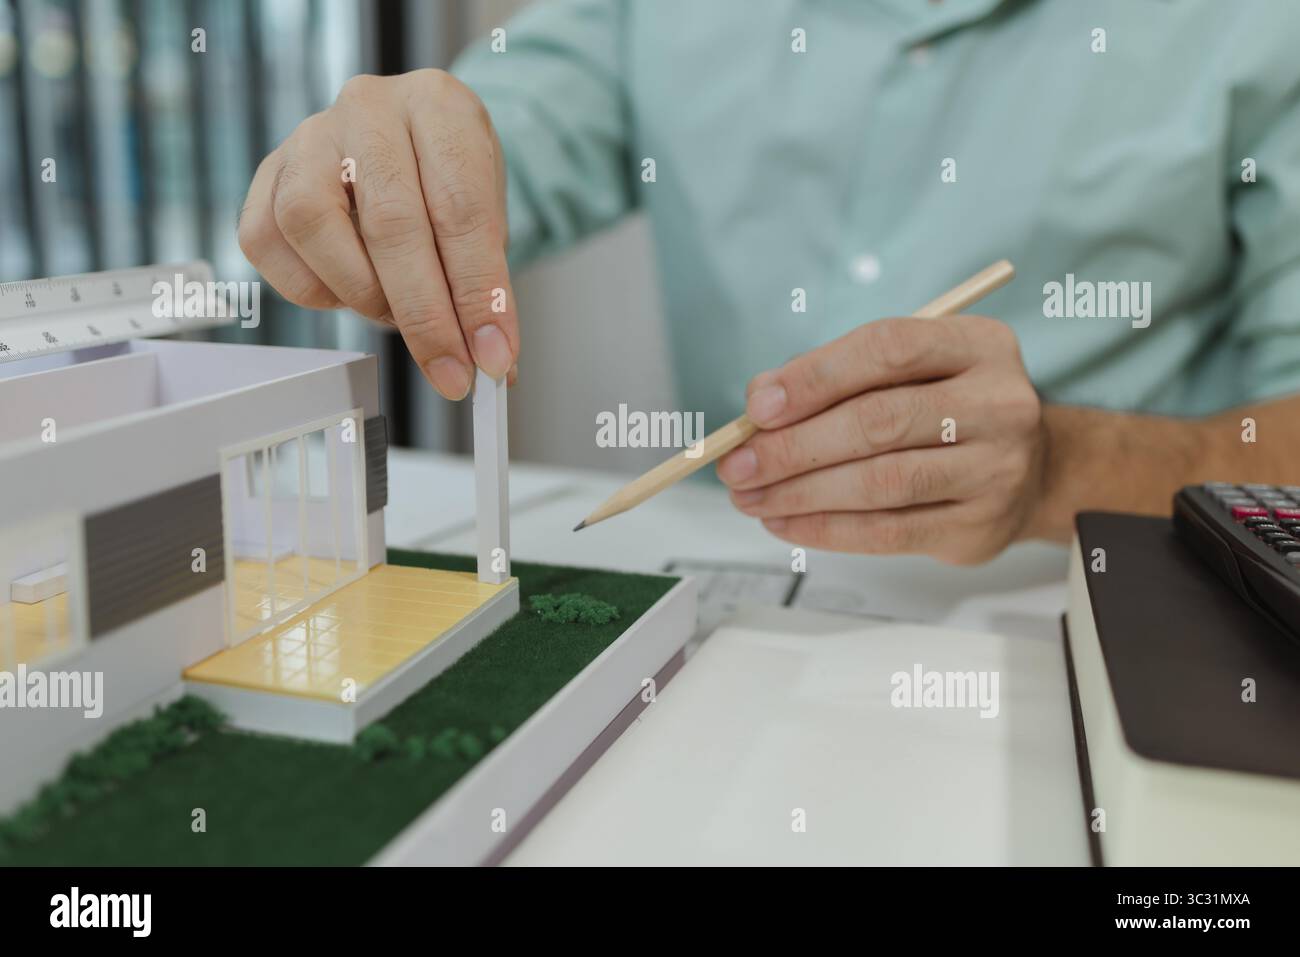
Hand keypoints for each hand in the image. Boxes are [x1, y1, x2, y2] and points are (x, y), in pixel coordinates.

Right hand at [238, 69, 517, 398]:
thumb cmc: (448, 182)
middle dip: (427, 316)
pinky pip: (269, 242)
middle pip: (391, 223)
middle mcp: (369, 108)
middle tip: (450, 370)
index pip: (461, 209)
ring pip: (314, 225)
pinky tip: (347, 289)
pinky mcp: (266, 175)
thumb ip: (489, 288)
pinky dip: (311, 287)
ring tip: (394, 313)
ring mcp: (308, 136)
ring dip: (362, 292)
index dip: (477, 292)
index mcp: (439, 106)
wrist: (409, 146)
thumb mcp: (489, 220)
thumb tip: (494, 362)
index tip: (492, 354)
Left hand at [716, 316, 1046, 563]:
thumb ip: (836, 376)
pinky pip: (889, 531)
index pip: (887, 349)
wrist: (1033, 471)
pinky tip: (786, 523)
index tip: (757, 406)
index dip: (815, 376)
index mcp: (978, 345)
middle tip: (737, 465)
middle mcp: (998, 403)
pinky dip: (827, 529)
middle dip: (794, 446)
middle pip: (879, 421)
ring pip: (881, 482)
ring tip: (751, 498)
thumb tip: (759, 403)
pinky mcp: (980, 526)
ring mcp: (996, 468)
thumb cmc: (945, 409)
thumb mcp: (906, 373)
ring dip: (801, 493)